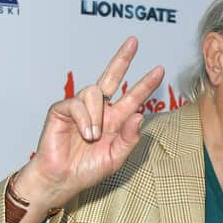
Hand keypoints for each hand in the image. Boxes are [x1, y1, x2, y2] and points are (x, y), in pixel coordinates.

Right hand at [13, 37, 163, 222]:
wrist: (62, 179)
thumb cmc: (87, 170)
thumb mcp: (116, 157)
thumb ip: (130, 138)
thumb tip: (140, 115)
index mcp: (114, 121)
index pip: (132, 97)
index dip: (145, 84)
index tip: (160, 70)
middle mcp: (99, 111)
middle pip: (111, 77)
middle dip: (122, 59)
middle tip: (134, 42)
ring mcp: (80, 109)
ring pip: (94, 91)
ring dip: (97, 115)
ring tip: (94, 135)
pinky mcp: (61, 110)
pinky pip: (77, 103)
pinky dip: (84, 118)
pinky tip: (85, 133)